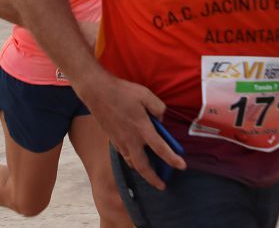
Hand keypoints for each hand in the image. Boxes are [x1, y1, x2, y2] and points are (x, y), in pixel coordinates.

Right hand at [81, 73, 185, 189]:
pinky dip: (132, 161)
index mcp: (142, 128)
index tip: (182, 166)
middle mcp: (131, 139)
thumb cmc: (122, 92)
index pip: (161, 149)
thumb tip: (161, 119)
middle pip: (143, 167)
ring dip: (142, 171)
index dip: (172, 159)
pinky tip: (136, 157)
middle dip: (153, 179)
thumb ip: (158, 108)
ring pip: (132, 163)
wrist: (97, 93)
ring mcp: (120, 141)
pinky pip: (124, 156)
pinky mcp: (112, 140)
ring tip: (150, 173)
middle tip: (161, 186)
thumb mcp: (146, 95)